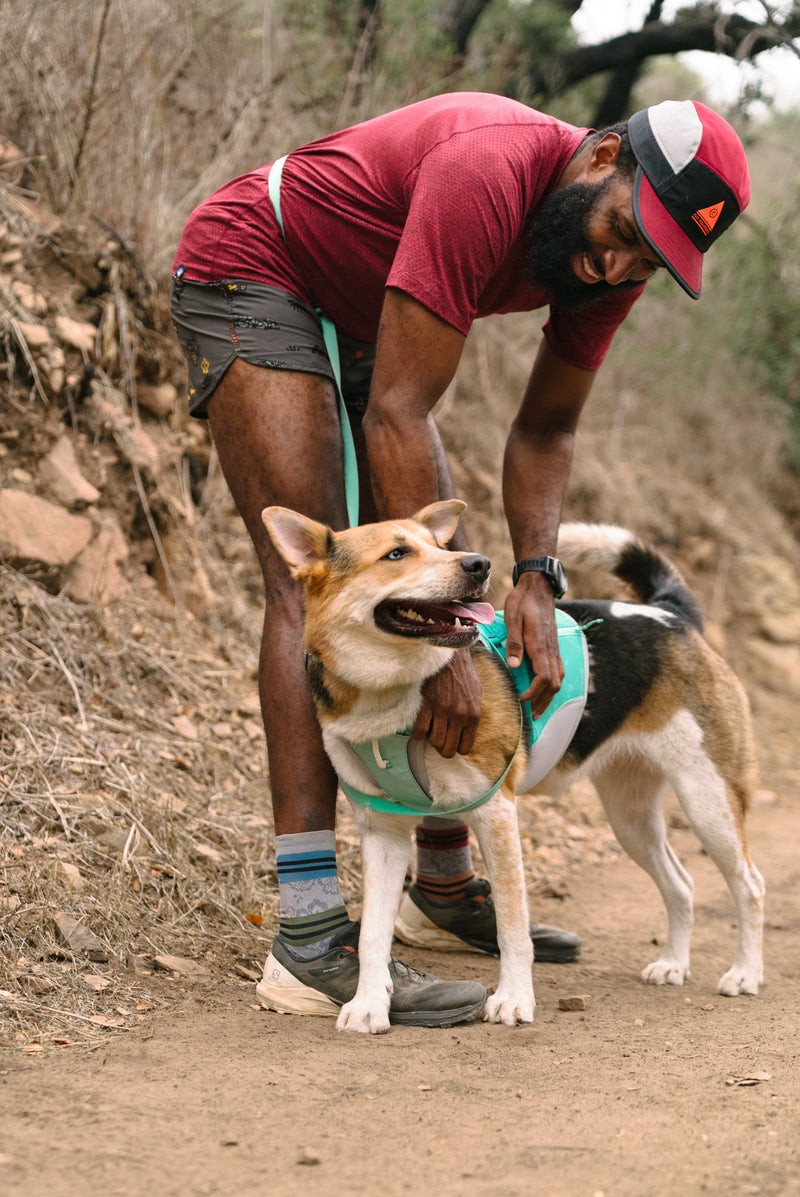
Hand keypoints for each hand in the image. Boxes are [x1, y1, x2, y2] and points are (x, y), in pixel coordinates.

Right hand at [413, 649, 481, 757]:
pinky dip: (419, 733)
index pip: (465, 747)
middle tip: (439, 740)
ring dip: (431, 740)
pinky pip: (420, 731)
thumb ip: (472, 714)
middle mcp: (459, 716)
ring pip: (434, 742)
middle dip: (443, 749)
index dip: (457, 748)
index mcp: (473, 715)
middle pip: (448, 749)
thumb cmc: (463, 673)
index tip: (452, 742)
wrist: (449, 655)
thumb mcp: (476, 693)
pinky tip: (421, 727)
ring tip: (431, 730)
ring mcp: (442, 711)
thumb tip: (467, 732)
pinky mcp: (427, 704)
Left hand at [503, 572, 563, 718]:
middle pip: (554, 684)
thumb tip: (514, 666)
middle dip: (543, 701)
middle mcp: (550, 650)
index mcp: (540, 645)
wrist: (538, 586)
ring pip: (559, 679)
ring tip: (537, 707)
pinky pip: (558, 670)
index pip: (544, 679)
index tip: (521, 698)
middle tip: (531, 714)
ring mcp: (554, 648)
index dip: (534, 693)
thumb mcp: (513, 618)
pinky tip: (544, 689)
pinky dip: (552, 684)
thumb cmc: (523, 601)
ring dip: (549, 696)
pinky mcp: (554, 646)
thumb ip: (514, 643)